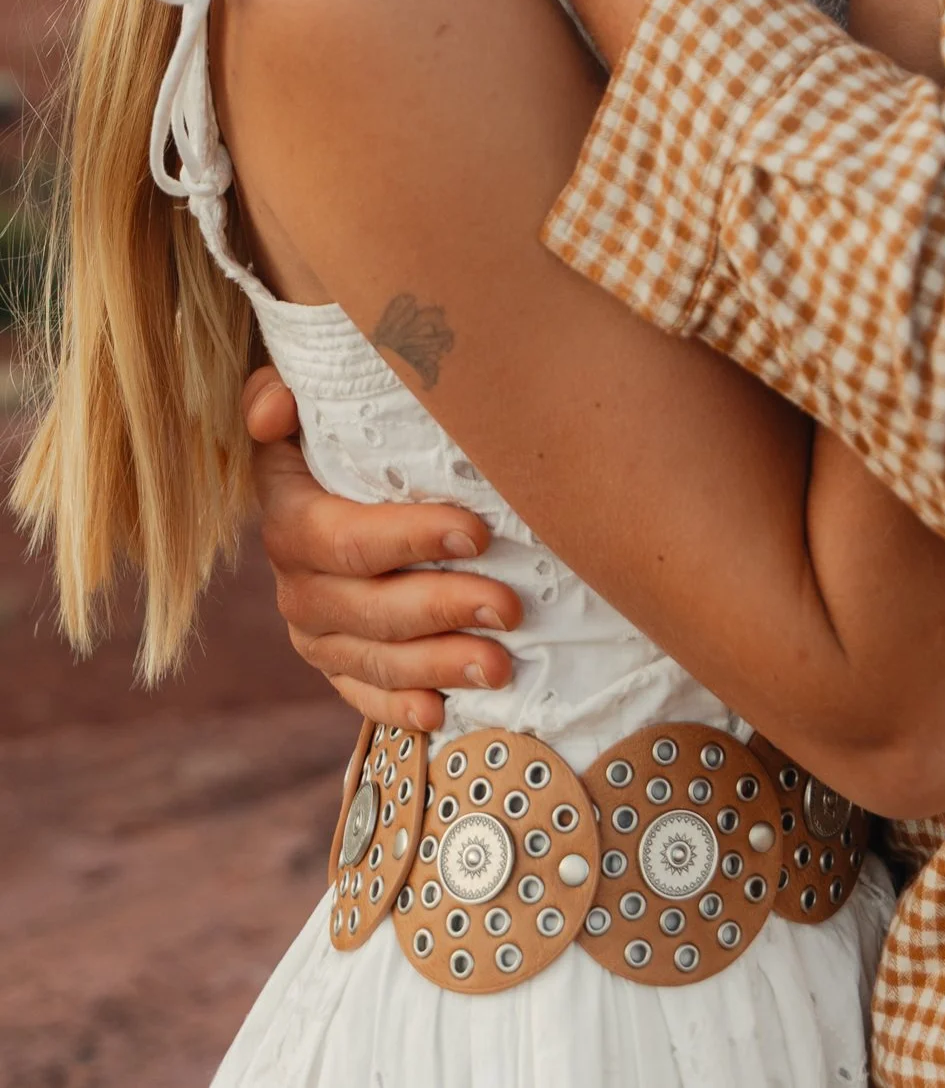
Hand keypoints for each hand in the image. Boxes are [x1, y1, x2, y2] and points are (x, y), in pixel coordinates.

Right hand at [244, 365, 518, 730]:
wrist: (343, 475)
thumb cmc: (346, 428)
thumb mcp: (312, 401)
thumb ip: (280, 391)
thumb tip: (274, 407)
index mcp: (289, 514)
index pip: (342, 537)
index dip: (408, 538)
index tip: (477, 532)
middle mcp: (295, 580)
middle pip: (368, 607)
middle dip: (442, 608)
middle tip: (511, 605)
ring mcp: (315, 630)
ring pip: (373, 658)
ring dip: (438, 664)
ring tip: (501, 664)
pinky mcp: (337, 663)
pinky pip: (363, 694)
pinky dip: (400, 707)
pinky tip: (442, 713)